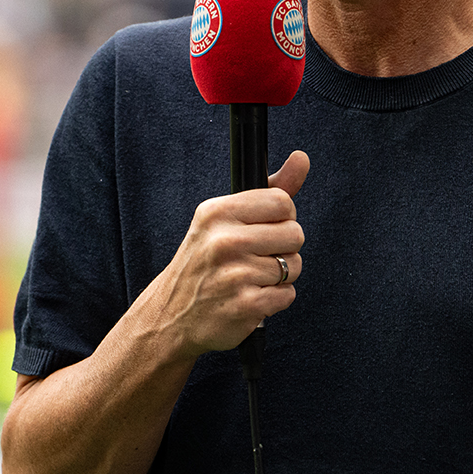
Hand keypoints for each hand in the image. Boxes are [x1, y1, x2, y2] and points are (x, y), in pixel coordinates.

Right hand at [148, 150, 308, 356]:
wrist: (170, 315)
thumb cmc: (204, 261)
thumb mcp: (224, 219)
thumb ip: (268, 191)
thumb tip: (302, 158)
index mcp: (217, 212)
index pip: (282, 202)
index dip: (281, 218)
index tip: (264, 230)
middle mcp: (224, 241)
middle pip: (294, 234)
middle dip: (284, 249)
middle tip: (258, 257)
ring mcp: (234, 275)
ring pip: (294, 266)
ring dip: (280, 276)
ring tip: (252, 278)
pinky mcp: (245, 305)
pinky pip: (287, 294)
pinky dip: (275, 299)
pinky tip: (251, 297)